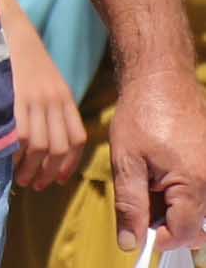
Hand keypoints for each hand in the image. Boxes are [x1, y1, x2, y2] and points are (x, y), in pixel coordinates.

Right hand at [4, 4, 84, 191]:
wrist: (2, 20)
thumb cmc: (15, 48)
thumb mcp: (41, 75)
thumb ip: (45, 101)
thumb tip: (40, 136)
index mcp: (62, 94)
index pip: (75, 139)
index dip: (67, 164)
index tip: (55, 179)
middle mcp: (53, 99)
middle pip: (60, 148)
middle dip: (48, 172)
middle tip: (34, 184)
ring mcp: (34, 97)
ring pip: (42, 146)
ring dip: (31, 167)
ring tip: (19, 177)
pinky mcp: (15, 95)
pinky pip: (21, 134)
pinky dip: (16, 152)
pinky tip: (6, 158)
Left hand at [109, 67, 205, 254]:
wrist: (161, 81)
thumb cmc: (141, 115)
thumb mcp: (126, 162)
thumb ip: (130, 206)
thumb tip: (131, 244)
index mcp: (194, 184)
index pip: (184, 233)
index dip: (159, 238)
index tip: (138, 229)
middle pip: (193, 224)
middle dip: (165, 221)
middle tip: (140, 199)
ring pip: (195, 208)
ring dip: (171, 204)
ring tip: (149, 179)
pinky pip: (198, 189)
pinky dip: (179, 189)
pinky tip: (160, 171)